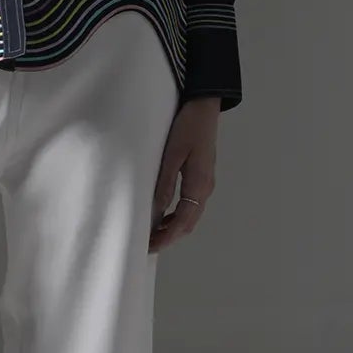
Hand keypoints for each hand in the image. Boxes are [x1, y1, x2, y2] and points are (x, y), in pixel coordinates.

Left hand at [149, 97, 219, 252]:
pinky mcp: (201, 176)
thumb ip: (165, 184)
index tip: (150, 247)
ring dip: (173, 227)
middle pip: (188, 222)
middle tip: (148, 244)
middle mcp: (205, 187)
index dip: (167, 237)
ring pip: (190, 214)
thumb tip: (156, 212)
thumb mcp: (172, 155)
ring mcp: (205, 182)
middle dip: (169, 236)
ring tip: (152, 232)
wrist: (204, 106)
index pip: (183, 222)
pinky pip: (190, 203)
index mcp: (199, 184)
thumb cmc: (188, 126)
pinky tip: (163, 214)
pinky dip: (177, 214)